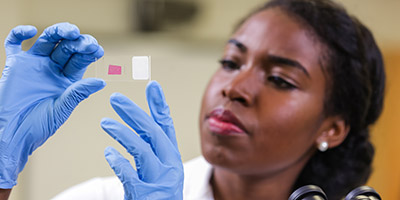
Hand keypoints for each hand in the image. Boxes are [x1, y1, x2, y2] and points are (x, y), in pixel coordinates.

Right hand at [0, 23, 104, 187]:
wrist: (11, 134)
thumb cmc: (39, 125)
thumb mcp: (62, 108)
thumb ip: (78, 93)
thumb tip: (102, 81)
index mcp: (68, 79)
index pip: (81, 60)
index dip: (89, 52)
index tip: (97, 49)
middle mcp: (53, 69)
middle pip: (67, 47)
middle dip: (77, 42)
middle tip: (86, 42)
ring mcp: (34, 64)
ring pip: (47, 40)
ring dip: (58, 31)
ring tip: (70, 30)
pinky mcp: (15, 64)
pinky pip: (15, 43)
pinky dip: (20, 33)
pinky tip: (31, 31)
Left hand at [101, 81, 182, 199]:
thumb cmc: (158, 196)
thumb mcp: (159, 170)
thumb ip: (150, 150)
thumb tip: (133, 126)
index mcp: (172, 158)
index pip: (167, 126)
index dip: (159, 105)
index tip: (152, 85)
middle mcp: (170, 166)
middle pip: (153, 133)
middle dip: (135, 113)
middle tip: (116, 98)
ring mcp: (160, 181)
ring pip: (143, 150)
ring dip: (123, 133)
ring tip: (105, 122)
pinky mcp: (147, 195)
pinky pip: (130, 175)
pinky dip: (118, 162)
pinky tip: (107, 153)